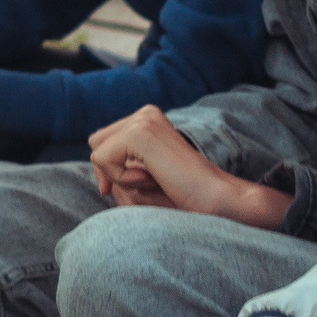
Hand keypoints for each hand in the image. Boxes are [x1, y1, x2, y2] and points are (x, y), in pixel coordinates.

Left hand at [87, 107, 291, 227]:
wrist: (221, 202)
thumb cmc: (186, 196)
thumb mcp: (146, 177)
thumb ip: (119, 166)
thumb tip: (96, 169)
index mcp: (149, 119)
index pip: (103, 141)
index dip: (110, 169)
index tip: (141, 184)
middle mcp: (146, 113)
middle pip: (96, 142)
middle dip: (112, 171)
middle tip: (151, 181)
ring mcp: (143, 120)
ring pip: (97, 151)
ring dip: (120, 176)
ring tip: (154, 179)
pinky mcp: (140, 133)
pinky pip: (102, 160)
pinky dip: (122, 179)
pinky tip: (154, 180)